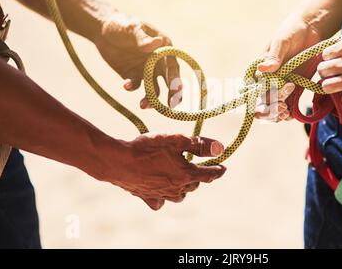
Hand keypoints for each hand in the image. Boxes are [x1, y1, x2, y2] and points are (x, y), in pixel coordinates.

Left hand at [94, 13, 182, 108]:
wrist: (102, 30)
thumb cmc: (121, 24)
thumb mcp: (131, 29)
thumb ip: (143, 39)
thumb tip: (158, 43)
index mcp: (164, 48)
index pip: (173, 66)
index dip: (176, 78)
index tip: (176, 90)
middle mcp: (159, 61)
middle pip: (169, 81)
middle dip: (171, 94)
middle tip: (170, 107)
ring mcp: (146, 70)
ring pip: (153, 88)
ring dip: (151, 99)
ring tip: (143, 105)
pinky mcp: (133, 76)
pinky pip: (136, 86)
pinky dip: (132, 87)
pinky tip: (126, 85)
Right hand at [101, 134, 225, 210]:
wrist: (118, 161)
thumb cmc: (148, 148)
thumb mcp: (176, 140)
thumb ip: (199, 144)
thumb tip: (220, 147)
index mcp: (186, 174)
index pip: (209, 174)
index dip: (218, 170)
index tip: (223, 168)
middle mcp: (176, 188)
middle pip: (194, 184)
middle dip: (199, 176)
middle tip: (200, 168)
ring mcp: (161, 195)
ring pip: (179, 195)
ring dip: (184, 188)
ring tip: (183, 179)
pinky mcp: (147, 197)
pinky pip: (160, 202)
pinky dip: (163, 198)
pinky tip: (162, 192)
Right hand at [255, 12, 320, 121]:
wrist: (310, 29)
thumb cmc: (292, 31)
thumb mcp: (281, 41)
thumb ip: (274, 56)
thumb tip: (263, 69)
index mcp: (259, 71)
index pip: (253, 92)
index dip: (260, 102)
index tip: (275, 101)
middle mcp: (268, 81)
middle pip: (263, 104)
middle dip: (270, 111)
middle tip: (282, 109)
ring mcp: (281, 86)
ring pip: (274, 108)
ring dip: (278, 115)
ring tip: (286, 112)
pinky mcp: (294, 88)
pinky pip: (289, 106)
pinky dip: (289, 113)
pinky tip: (292, 112)